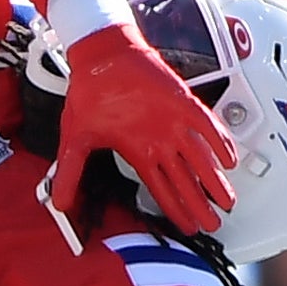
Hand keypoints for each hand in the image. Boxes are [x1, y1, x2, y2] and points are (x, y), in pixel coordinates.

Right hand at [55, 23, 236, 235]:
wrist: (100, 59)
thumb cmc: (89, 94)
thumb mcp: (75, 140)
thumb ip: (70, 173)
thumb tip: (59, 204)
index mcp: (139, 151)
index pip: (162, 188)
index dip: (175, 208)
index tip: (188, 226)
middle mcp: (159, 141)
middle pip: (185, 180)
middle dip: (200, 203)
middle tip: (213, 223)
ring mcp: (172, 123)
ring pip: (200, 157)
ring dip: (214, 180)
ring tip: (227, 200)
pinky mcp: (181, 102)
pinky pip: (204, 124)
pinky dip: (217, 141)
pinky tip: (228, 159)